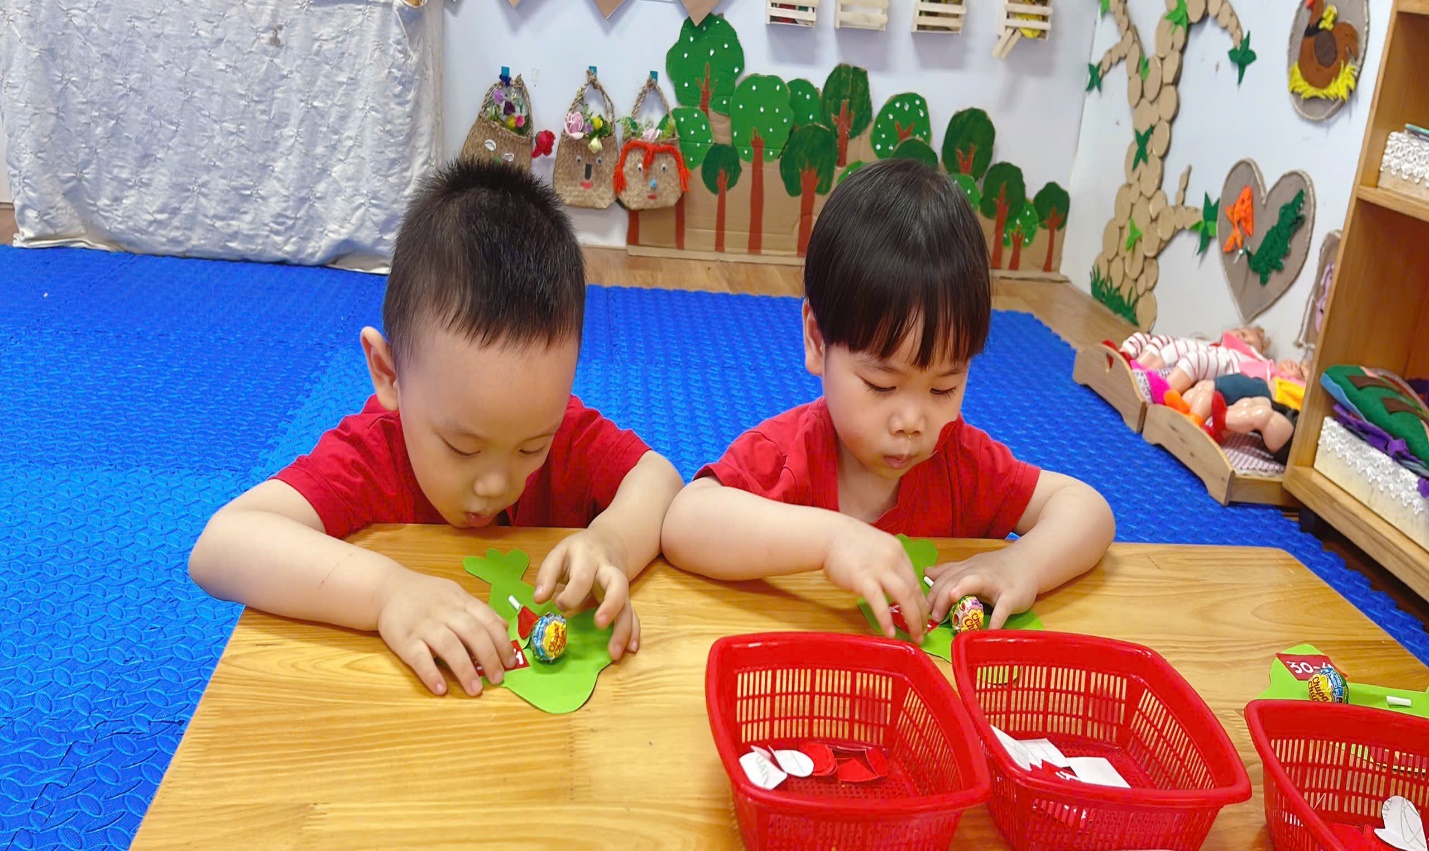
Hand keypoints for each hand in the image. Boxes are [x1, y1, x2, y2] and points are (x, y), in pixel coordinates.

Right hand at [375, 569, 514, 696]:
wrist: (387, 589)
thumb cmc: (426, 595)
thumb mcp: (455, 594)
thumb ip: (479, 611)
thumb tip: (504, 628)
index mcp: (461, 601)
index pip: (487, 620)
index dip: (502, 643)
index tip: (510, 662)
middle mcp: (445, 612)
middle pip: (473, 633)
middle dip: (489, 658)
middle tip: (498, 679)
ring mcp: (424, 625)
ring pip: (449, 646)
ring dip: (465, 670)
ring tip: (475, 690)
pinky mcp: (403, 639)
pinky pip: (419, 658)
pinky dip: (431, 674)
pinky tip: (441, 689)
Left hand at [534, 529, 640, 659]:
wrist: (608, 542)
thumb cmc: (578, 552)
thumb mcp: (559, 554)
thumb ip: (547, 575)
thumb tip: (539, 599)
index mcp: (589, 559)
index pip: (582, 578)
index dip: (570, 595)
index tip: (559, 605)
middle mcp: (609, 572)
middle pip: (617, 587)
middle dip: (610, 606)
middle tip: (600, 625)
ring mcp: (620, 587)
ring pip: (627, 606)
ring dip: (623, 629)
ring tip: (614, 653)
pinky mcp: (625, 600)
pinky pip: (633, 615)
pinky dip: (634, 632)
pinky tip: (631, 648)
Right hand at [824, 521, 928, 642]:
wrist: (825, 535)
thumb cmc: (845, 542)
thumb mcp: (876, 546)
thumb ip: (887, 562)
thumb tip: (893, 581)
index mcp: (897, 551)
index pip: (915, 580)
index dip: (921, 600)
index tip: (922, 614)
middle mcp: (893, 559)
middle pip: (915, 590)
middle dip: (922, 614)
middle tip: (924, 631)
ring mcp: (879, 569)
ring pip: (905, 597)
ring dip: (914, 619)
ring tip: (916, 636)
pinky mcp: (863, 579)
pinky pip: (879, 602)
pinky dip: (886, 619)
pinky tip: (890, 633)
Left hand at [925, 550, 1036, 629]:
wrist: (1030, 562)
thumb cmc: (998, 569)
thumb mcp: (972, 567)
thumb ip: (950, 572)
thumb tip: (926, 573)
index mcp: (965, 569)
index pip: (943, 579)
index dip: (930, 594)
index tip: (920, 610)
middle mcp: (976, 573)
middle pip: (953, 580)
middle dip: (939, 597)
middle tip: (933, 617)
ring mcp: (994, 583)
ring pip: (973, 583)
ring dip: (959, 591)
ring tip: (948, 606)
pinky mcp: (1011, 595)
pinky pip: (1002, 608)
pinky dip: (995, 620)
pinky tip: (987, 631)